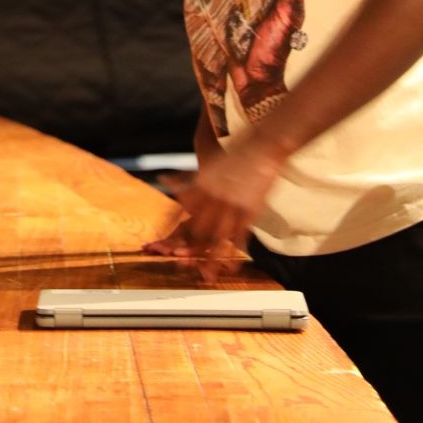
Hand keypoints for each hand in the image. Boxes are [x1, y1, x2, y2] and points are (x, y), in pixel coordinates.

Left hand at [140, 139, 288, 255]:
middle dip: (187, 248)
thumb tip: (164, 179)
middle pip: (197, 229)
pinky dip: (235, 253)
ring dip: (210, 258)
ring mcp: (232, 206)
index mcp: (200, 187)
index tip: (161, 247)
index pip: (182, 216)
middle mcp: (213, 198)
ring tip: (205, 275)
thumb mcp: (206, 165)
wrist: (261, 146)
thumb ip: (186, 179)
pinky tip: (232, 266)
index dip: (172, 233)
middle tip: (180, 264)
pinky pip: (240, 236)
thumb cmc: (234, 156)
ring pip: (217, 237)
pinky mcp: (250, 211)